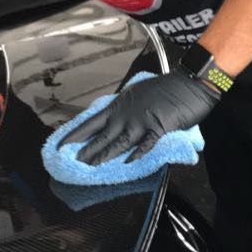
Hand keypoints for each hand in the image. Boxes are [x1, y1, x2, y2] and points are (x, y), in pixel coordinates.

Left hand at [62, 72, 219, 165]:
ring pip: (118, 143)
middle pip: (102, 136)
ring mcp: (141, 122)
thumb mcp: (137, 94)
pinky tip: (127, 163)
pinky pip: (145, 144)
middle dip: (86, 150)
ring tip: (90, 167)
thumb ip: (125, 109)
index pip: (91, 122)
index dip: (76, 134)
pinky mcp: (159, 129)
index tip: (61, 145)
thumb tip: (114, 120)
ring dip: (103, 156)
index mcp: (120, 106)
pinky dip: (137, 154)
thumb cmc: (165, 89)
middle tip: (71, 162)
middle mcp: (126, 115)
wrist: (189, 84)